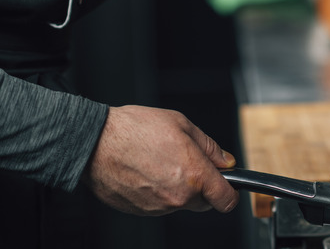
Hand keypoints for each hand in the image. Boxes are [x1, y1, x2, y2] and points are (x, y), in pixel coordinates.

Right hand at [84, 105, 238, 215]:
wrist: (94, 142)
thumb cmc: (135, 129)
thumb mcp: (183, 125)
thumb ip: (210, 147)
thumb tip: (225, 161)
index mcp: (194, 175)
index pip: (226, 200)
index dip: (230, 193)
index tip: (228, 186)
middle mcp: (178, 196)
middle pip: (204, 203)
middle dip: (202, 187)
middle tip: (187, 164)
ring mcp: (158, 207)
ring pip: (180, 203)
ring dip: (177, 188)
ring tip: (160, 162)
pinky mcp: (140, 211)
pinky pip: (158, 205)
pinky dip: (157, 192)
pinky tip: (146, 171)